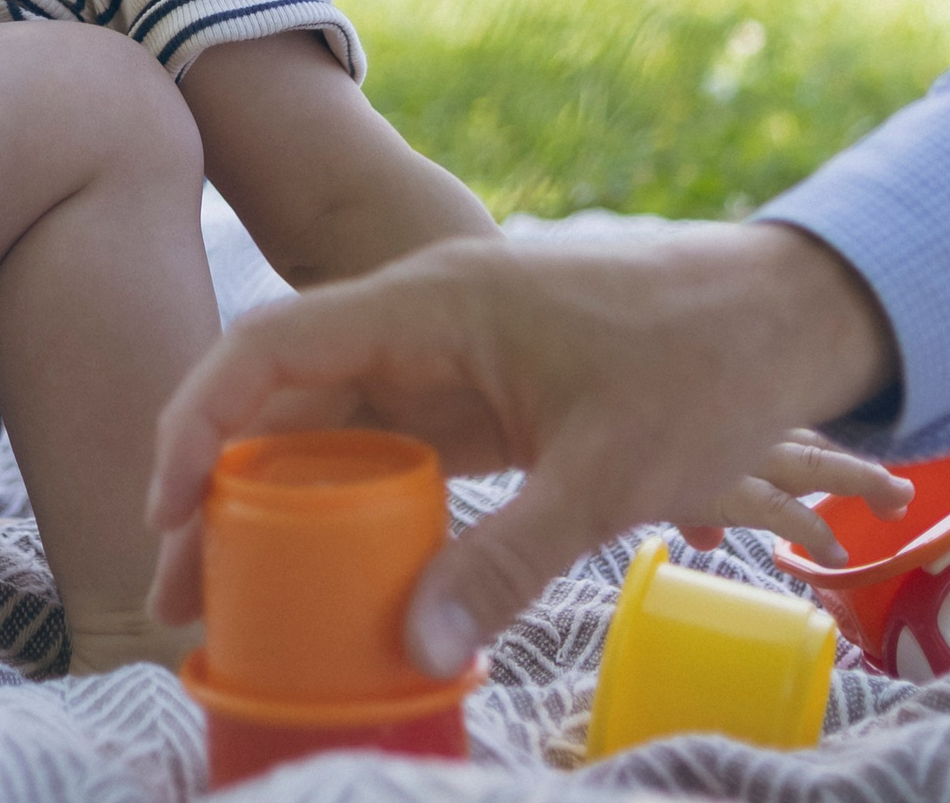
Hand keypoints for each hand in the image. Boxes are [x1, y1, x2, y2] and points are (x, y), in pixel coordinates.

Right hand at [146, 222, 900, 675]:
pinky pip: (385, 443)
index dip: (202, 418)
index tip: (167, 508)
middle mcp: (419, 319)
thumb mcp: (605, 472)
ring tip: (224, 595)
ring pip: (328, 424)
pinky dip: (341, 502)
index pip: (276, 343)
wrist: (782, 310)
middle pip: (284, 393)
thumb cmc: (700, 362)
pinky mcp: (476, 393)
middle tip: (178, 589)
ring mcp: (445, 354)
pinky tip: (320, 567)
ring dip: (271, 500)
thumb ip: (508, 559)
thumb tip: (414, 646)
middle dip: (215, 483)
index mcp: (431, 302)